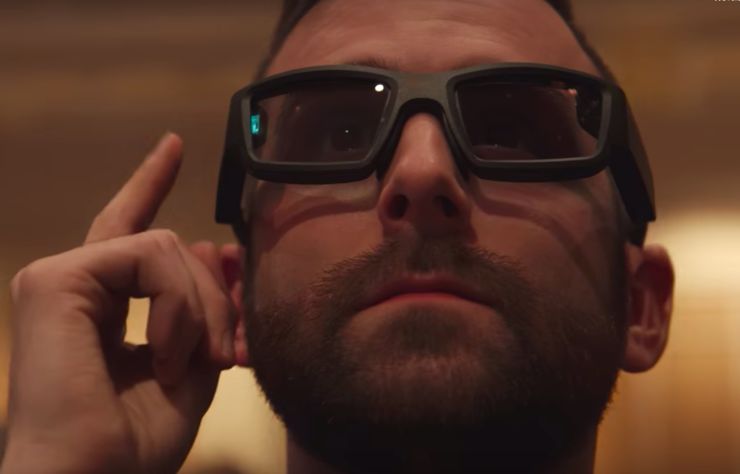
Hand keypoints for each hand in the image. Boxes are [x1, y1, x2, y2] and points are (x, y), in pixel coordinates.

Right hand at [1, 133, 245, 473]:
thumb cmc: (132, 443)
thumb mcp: (191, 366)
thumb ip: (205, 309)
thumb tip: (210, 248)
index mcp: (101, 305)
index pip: (129, 232)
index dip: (151, 185)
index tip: (174, 146)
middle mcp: (75, 284)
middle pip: (166, 247)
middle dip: (212, 295)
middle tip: (226, 354)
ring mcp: (60, 277)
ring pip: (163, 248)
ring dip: (199, 308)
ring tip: (190, 362)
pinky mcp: (57, 278)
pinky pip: (148, 257)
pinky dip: (176, 307)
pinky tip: (166, 353)